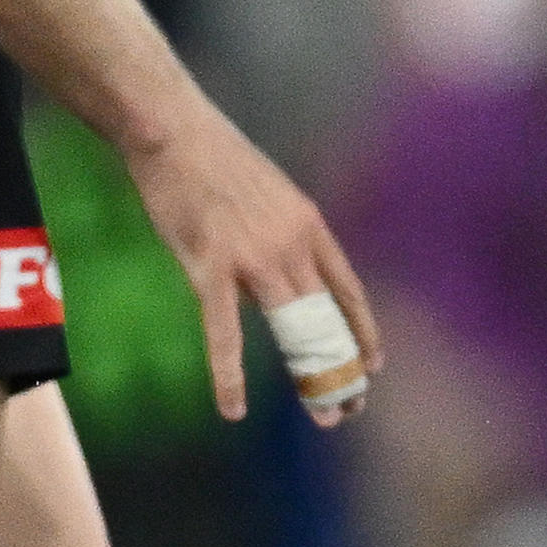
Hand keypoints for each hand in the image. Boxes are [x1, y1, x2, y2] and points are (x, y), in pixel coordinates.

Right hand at [126, 100, 383, 424]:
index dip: (363, 330)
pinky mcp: (210, 267)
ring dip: (309, 379)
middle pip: (327, 319)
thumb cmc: (213, 160)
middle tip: (352, 408)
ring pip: (292, 330)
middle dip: (342, 368)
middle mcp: (292, 245)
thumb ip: (278, 241)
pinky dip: (229, 375)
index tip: (373, 364)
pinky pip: (224, 333)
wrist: (173, 129)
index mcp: (309, 225)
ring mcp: (254, 258)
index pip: (348, 289)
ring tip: (324, 417)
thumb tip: (271, 285)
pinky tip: (234, 407)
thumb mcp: (267, 196)